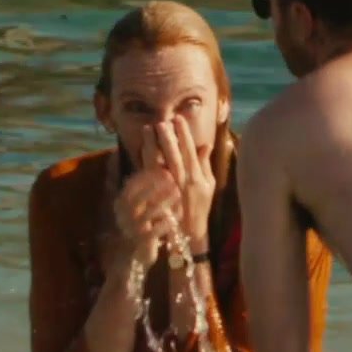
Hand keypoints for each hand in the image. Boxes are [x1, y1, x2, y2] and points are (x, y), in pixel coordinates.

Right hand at [112, 160, 178, 270]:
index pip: (133, 184)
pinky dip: (167, 222)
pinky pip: (156, 229)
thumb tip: (166, 169)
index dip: (150, 176)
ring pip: (149, 212)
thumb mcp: (140, 206)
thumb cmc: (142, 225)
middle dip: (158, 187)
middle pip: (141, 196)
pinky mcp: (141, 241)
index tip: (166, 171)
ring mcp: (132, 228)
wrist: (134, 254)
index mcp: (121, 202)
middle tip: (174, 181)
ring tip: (178, 195)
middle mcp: (123, 214)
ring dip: (166, 202)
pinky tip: (177, 216)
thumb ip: (148, 189)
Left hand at [151, 116, 213, 251]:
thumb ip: (204, 164)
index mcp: (197, 178)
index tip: (178, 119)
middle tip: (162, 121)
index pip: (190, 151)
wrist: (189, 233)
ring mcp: (170, 190)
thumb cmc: (200, 207)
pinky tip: (142, 148)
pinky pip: (150, 176)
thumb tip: (204, 144)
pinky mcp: (158, 195)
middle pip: (174, 155)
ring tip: (149, 129)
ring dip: (154, 145)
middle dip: (168, 137)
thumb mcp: (208, 185)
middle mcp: (183, 182)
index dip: (184, 134)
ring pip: (161, 163)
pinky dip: (146, 161)